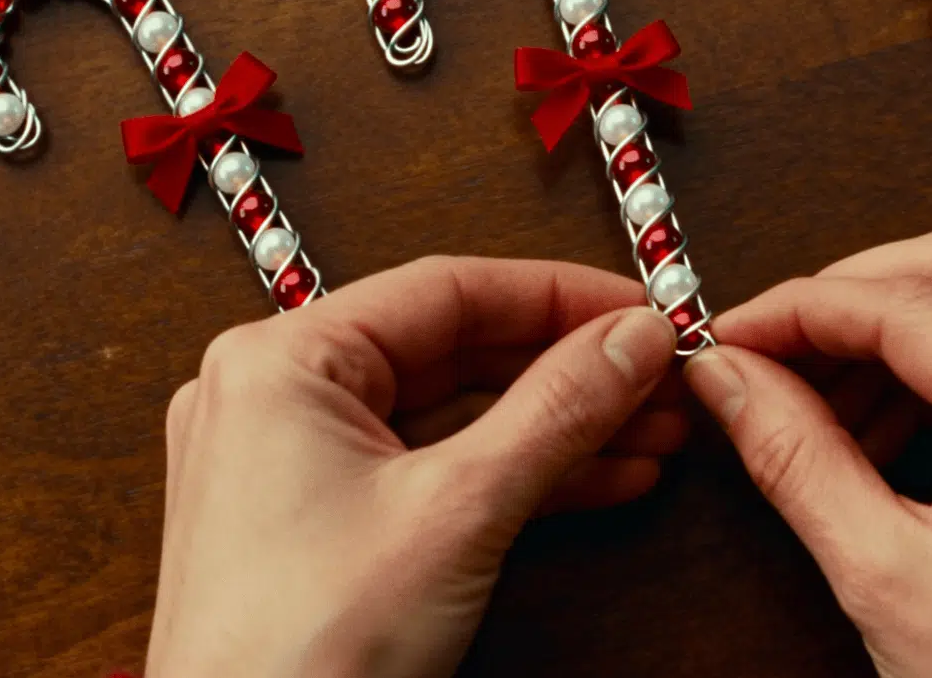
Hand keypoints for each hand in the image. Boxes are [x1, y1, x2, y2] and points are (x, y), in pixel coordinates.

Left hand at [148, 256, 682, 677]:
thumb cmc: (300, 653)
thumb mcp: (459, 512)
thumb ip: (558, 411)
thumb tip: (631, 340)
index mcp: (279, 361)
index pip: (446, 290)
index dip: (558, 295)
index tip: (639, 311)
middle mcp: (273, 396)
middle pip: (452, 350)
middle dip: (567, 369)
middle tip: (657, 377)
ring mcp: (288, 462)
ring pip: (449, 415)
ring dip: (553, 425)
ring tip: (651, 432)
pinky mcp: (314, 523)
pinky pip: (427, 469)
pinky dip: (509, 473)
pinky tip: (597, 479)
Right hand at [685, 223, 931, 677]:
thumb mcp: (883, 577)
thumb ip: (795, 455)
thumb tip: (730, 377)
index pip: (908, 305)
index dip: (801, 309)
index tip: (735, 335)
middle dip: (853, 296)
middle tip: (775, 348)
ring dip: (902, 333)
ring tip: (822, 406)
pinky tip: (889, 429)